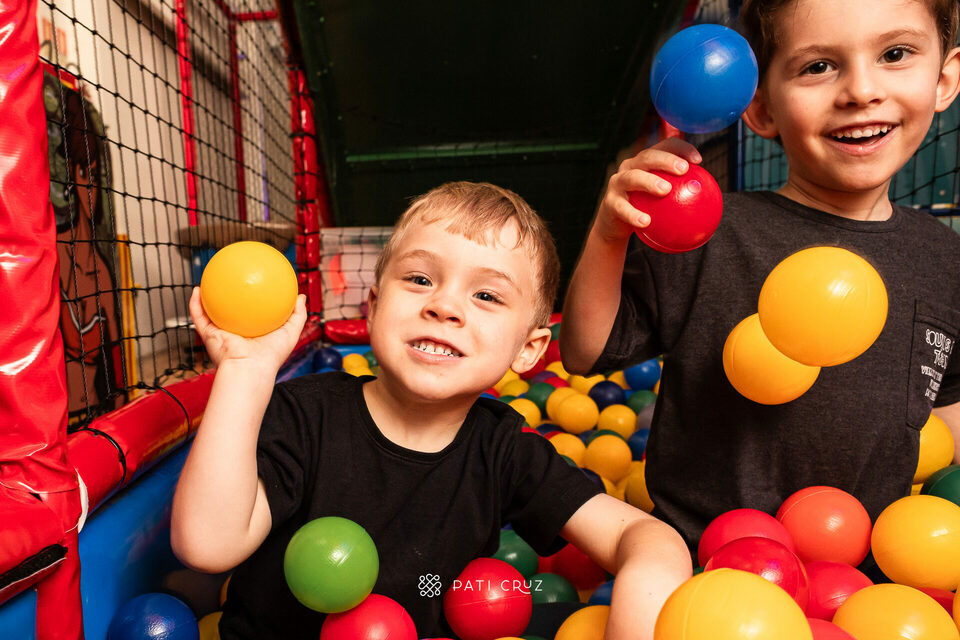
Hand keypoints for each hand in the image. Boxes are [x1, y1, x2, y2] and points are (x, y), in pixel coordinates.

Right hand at [189, 287, 307, 372]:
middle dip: (228, 296)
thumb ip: (297, 315)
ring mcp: (220, 333)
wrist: (250, 369)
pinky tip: (196, 290)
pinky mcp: (208, 335)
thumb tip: (300, 296)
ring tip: (208, 279)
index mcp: (253, 332)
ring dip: (206, 297)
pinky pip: (199, 317)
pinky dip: (195, 304)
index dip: (252, 300)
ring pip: (210, 312)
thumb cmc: (271, 356)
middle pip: (230, 311)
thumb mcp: (291, 332)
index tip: (254, 284)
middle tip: (230, 279)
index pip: (252, 314)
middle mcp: (235, 332)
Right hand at [594, 138, 702, 243]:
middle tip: (683, 169)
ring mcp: (617, 183)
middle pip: (648, 157)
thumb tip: (713, 199)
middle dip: (666, 160)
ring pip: (632, 177)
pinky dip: (633, 214)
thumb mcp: (663, 199)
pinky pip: (622, 208)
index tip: (699, 161)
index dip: (681, 148)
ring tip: (665, 190)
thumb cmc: (645, 208)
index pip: (664, 146)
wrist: (615, 226)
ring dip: (649, 182)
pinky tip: (646, 222)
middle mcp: (630, 167)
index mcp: (646, 161)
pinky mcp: (609, 202)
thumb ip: (682, 194)